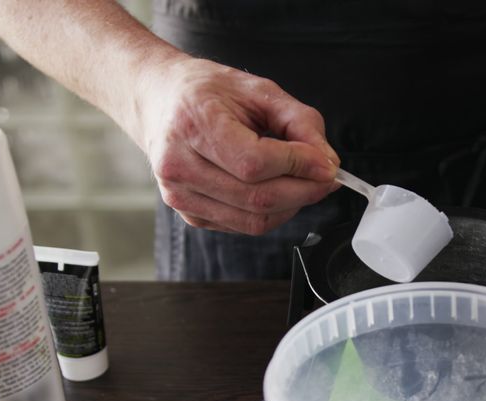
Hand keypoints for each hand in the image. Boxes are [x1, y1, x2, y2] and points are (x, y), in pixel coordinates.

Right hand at [135, 56, 339, 234]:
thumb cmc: (206, 92)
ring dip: (291, 205)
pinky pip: (243, 225)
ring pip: (254, 220)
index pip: (254, 162)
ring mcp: (180, 194)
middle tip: (326, 177)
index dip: (298, 166)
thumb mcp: (259, 91)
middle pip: (257, 198)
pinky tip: (277, 189)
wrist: (160, 101)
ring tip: (304, 182)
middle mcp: (178, 164)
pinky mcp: (189, 214)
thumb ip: (300, 122)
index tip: (326, 163)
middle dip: (304, 191)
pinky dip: (271, 213)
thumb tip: (326, 161)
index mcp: (193, 124)